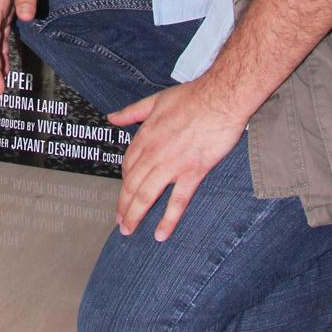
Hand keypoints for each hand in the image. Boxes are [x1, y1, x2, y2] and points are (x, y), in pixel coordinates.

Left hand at [108, 79, 248, 241]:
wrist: (219, 99)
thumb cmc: (191, 97)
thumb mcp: (154, 100)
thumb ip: (131, 112)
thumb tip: (112, 117)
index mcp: (145, 136)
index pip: (127, 164)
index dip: (124, 181)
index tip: (124, 192)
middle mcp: (154, 153)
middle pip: (132, 184)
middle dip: (123, 205)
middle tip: (120, 221)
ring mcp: (172, 164)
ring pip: (147, 195)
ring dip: (135, 215)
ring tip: (128, 230)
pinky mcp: (193, 172)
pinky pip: (178, 201)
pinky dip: (167, 220)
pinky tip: (160, 234)